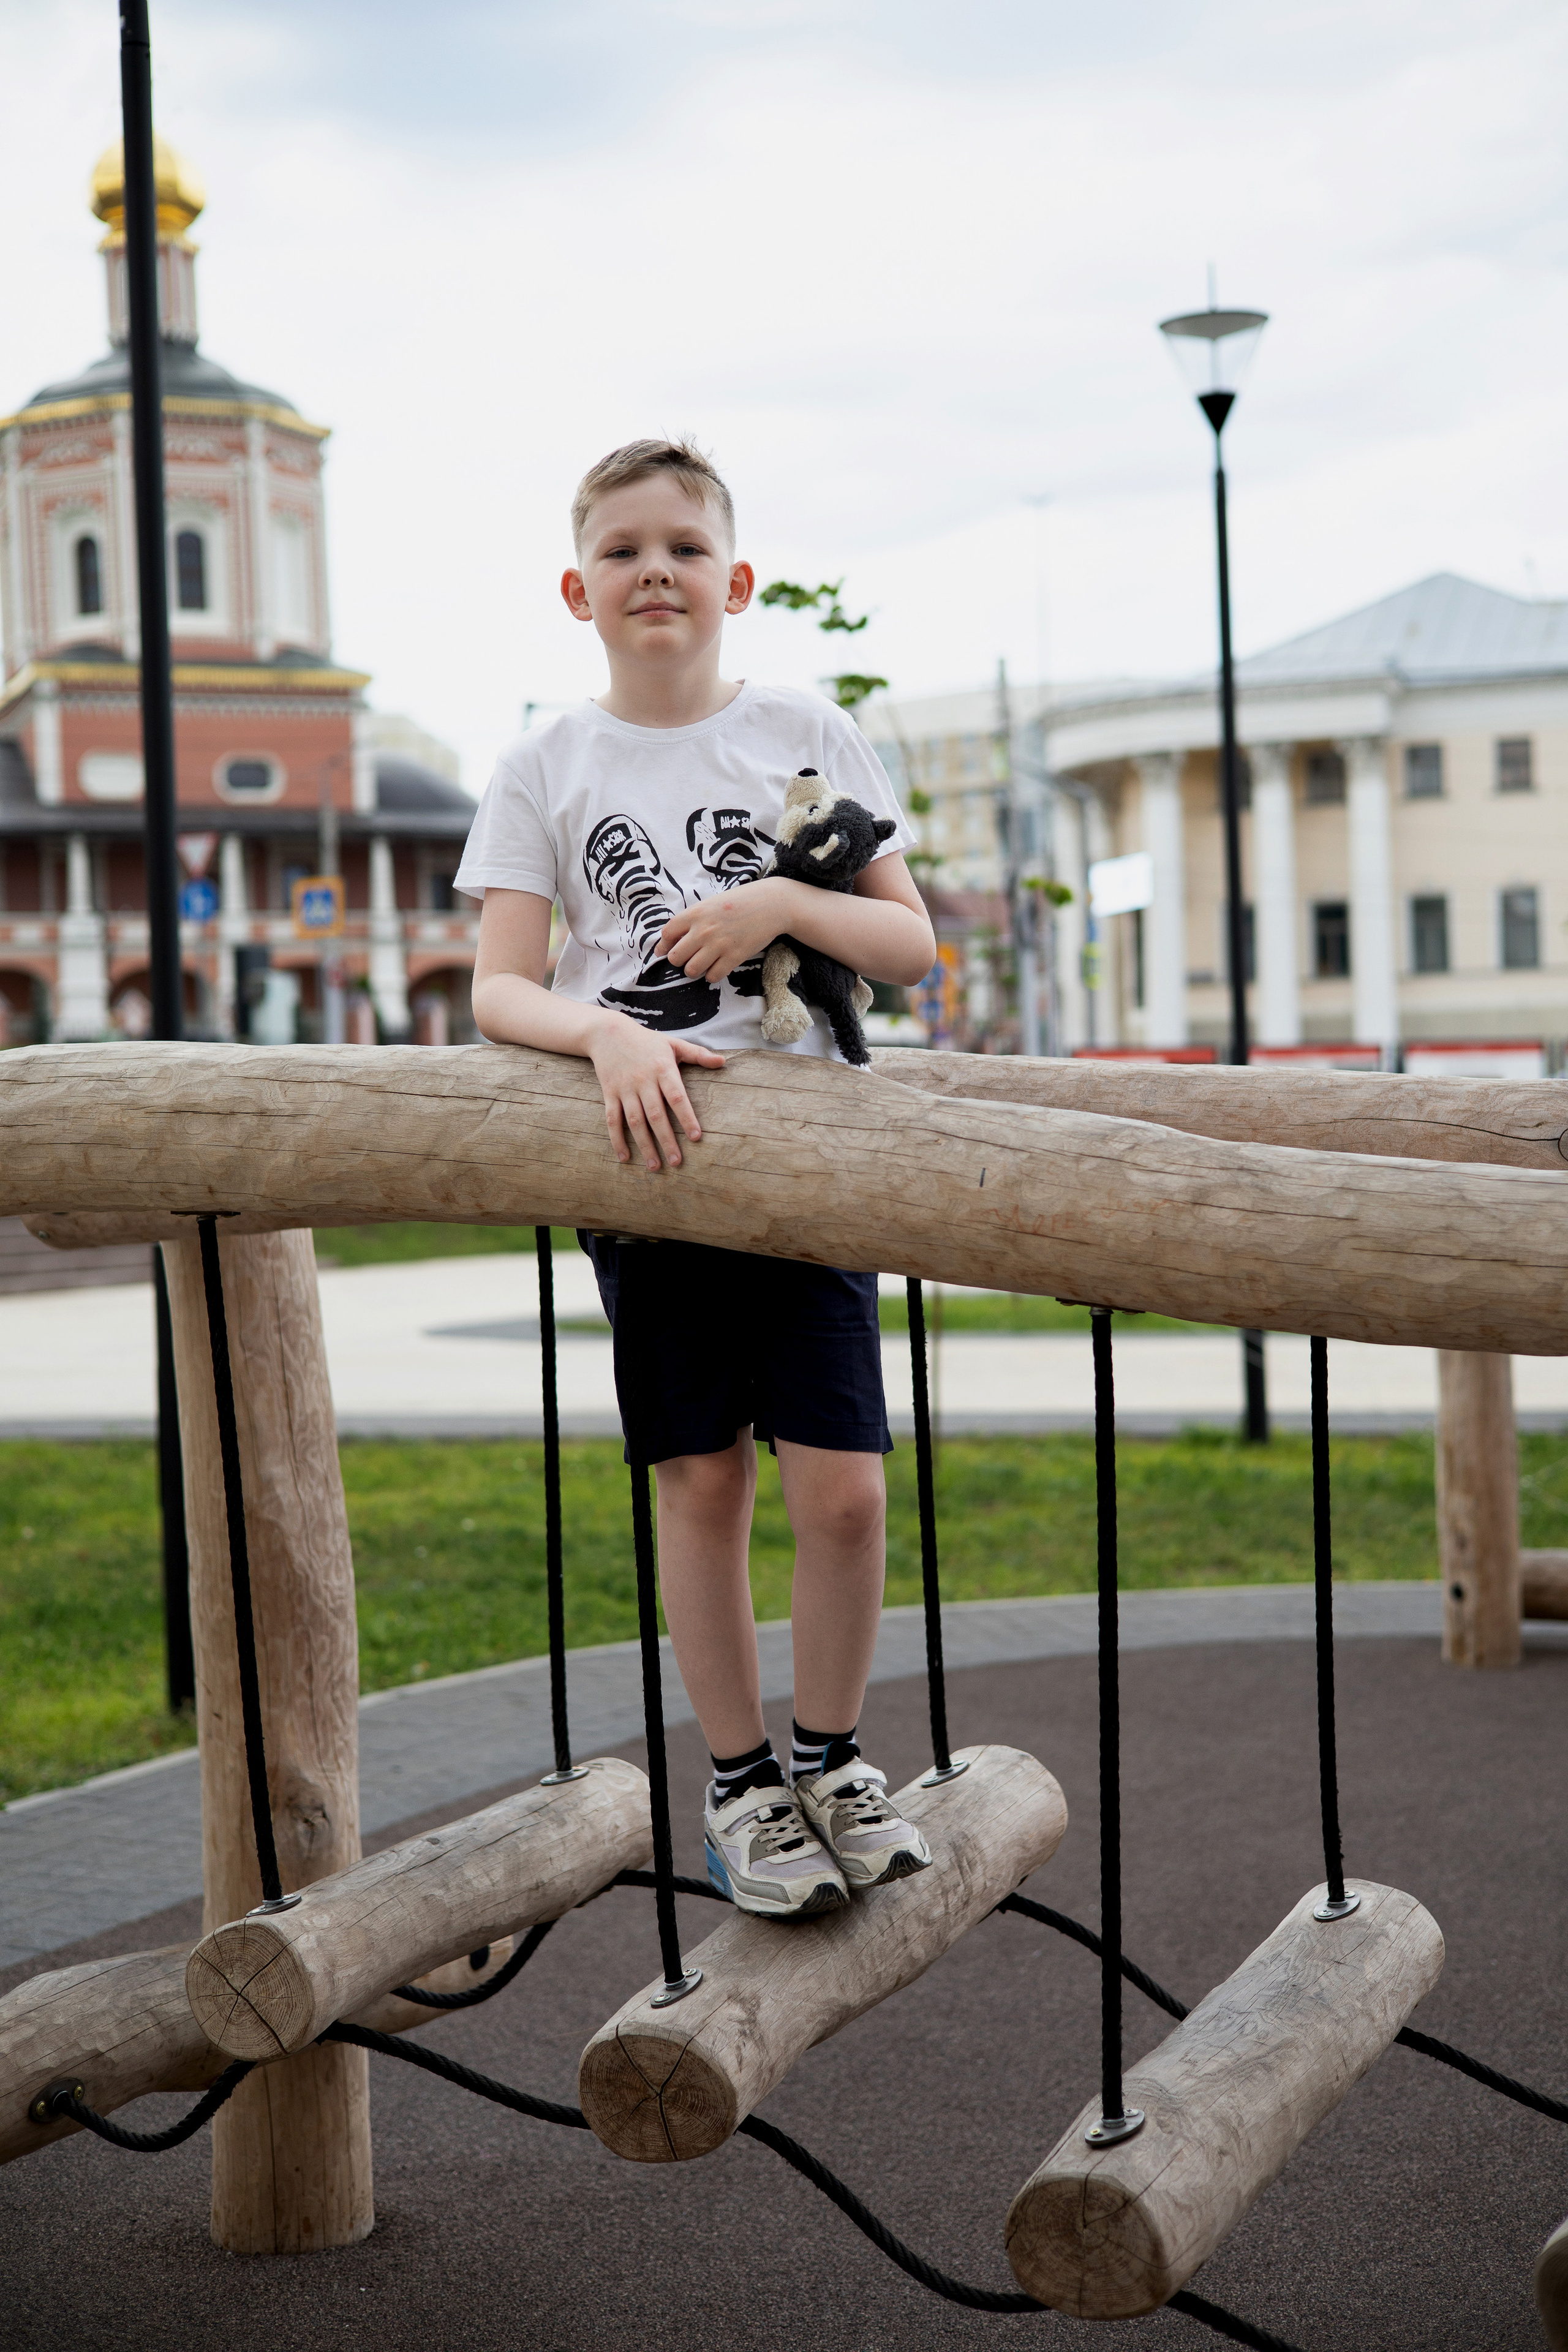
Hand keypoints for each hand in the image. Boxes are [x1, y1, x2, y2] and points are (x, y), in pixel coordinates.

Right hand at [587, 1012, 724, 1170]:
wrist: (608, 1033)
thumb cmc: (647, 1041)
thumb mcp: (674, 1044)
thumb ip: (698, 1054)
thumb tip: (723, 1061)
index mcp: (663, 1069)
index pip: (677, 1097)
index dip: (686, 1117)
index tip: (696, 1137)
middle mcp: (643, 1081)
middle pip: (656, 1115)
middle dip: (666, 1140)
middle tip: (676, 1163)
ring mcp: (625, 1089)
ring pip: (635, 1122)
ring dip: (644, 1145)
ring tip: (654, 1167)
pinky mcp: (609, 1094)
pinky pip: (612, 1120)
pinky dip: (617, 1140)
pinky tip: (625, 1158)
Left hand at [657, 879, 794, 984]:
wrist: (772, 904)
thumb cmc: (741, 901)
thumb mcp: (712, 903)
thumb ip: (694, 918)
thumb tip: (675, 937)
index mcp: (696, 913)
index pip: (667, 934)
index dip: (663, 946)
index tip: (664, 952)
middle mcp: (703, 930)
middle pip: (676, 957)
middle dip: (679, 961)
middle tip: (687, 958)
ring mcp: (718, 945)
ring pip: (691, 970)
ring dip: (694, 971)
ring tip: (701, 965)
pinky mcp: (734, 957)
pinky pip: (713, 976)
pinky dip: (712, 975)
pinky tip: (717, 968)